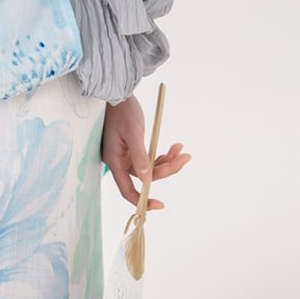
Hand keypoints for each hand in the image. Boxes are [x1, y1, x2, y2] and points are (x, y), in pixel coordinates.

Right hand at [101, 93, 192, 211]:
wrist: (118, 93)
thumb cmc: (122, 110)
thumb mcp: (133, 132)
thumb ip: (140, 156)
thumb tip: (147, 181)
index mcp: (115, 160)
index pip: (127, 190)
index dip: (142, 200)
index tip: (160, 205)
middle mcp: (120, 161)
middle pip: (145, 176)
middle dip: (166, 169)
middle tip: (184, 158)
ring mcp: (126, 155)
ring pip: (150, 167)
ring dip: (167, 161)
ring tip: (181, 150)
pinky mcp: (132, 148)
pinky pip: (149, 158)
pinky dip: (162, 155)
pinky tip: (173, 148)